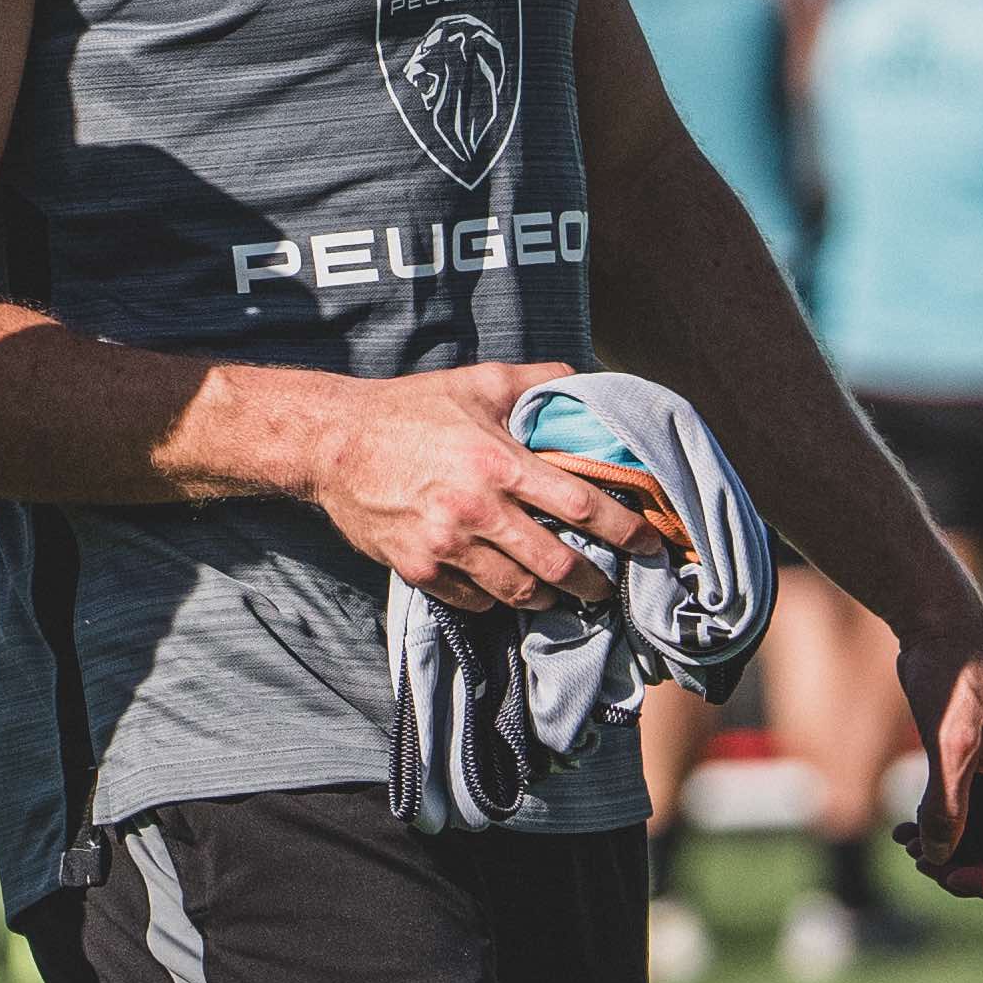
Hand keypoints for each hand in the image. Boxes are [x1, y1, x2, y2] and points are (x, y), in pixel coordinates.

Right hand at [293, 363, 655, 612]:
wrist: (333, 443)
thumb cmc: (411, 408)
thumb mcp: (480, 382)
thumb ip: (541, 381)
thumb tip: (591, 384)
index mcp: (500, 463)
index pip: (583, 507)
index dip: (626, 531)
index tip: (650, 544)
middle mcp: (477, 510)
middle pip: (558, 565)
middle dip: (595, 582)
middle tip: (610, 585)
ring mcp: (446, 547)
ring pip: (519, 593)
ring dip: (549, 597)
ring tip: (562, 591)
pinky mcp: (420, 570)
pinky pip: (475, 601)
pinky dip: (497, 598)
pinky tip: (506, 585)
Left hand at [889, 630, 982, 899]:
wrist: (941, 627)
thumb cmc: (953, 676)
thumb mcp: (949, 743)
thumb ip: (946, 803)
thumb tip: (936, 856)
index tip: (951, 879)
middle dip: (966, 867)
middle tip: (919, 863)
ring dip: (948, 851)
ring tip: (905, 844)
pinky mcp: (980, 768)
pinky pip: (968, 817)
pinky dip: (939, 830)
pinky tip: (903, 831)